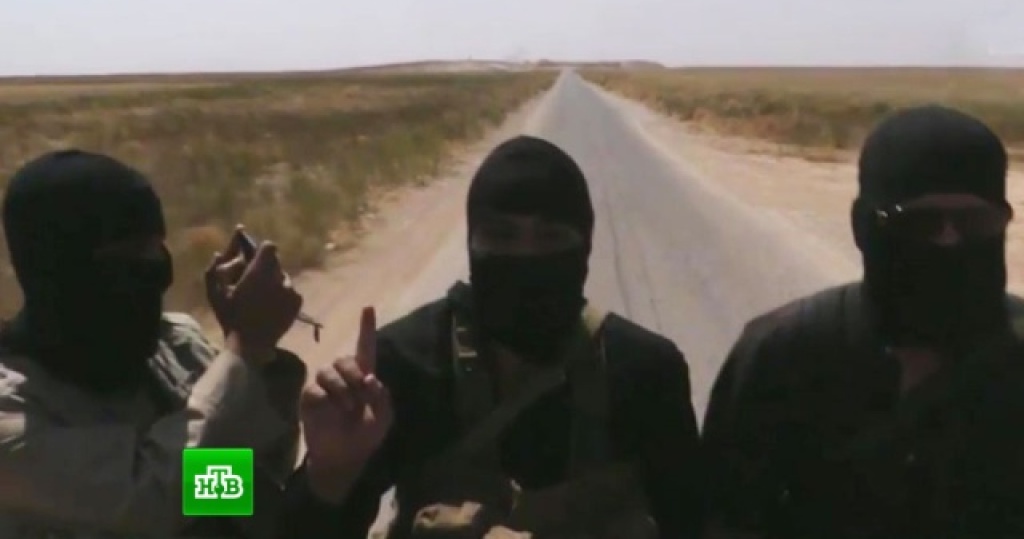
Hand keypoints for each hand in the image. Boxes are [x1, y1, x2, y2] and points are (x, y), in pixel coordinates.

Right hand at [205, 225, 302, 361]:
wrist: (251, 344)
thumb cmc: (230, 317)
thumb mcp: (216, 294)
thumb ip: (215, 270)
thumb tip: (218, 253)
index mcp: (260, 271)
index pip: (269, 247)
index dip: (261, 252)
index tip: (254, 260)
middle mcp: (279, 277)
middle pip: (276, 263)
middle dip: (266, 268)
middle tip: (256, 282)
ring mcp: (291, 290)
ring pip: (283, 277)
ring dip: (275, 282)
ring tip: (263, 298)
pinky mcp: (298, 302)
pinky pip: (291, 291)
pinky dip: (284, 295)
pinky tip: (272, 306)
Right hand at [300, 307, 393, 501]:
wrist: (345, 457)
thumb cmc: (365, 435)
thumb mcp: (383, 417)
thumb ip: (381, 396)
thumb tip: (370, 377)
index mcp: (363, 378)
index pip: (365, 347)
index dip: (366, 328)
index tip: (368, 307)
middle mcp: (342, 377)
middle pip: (344, 358)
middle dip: (354, 373)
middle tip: (362, 393)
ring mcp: (324, 387)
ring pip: (328, 370)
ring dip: (342, 387)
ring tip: (350, 407)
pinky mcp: (309, 398)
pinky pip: (315, 388)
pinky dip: (329, 398)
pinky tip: (335, 411)